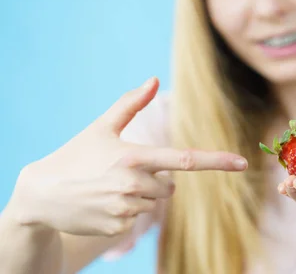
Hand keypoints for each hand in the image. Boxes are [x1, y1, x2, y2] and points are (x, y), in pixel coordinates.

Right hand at [7, 77, 247, 236]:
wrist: (41, 196)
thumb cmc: (76, 156)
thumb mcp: (101, 127)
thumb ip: (130, 103)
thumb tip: (153, 79)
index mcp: (134, 157)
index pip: (185, 159)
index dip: (217, 161)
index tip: (242, 163)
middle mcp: (133, 184)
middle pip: (168, 187)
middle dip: (154, 180)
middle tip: (122, 173)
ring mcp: (125, 209)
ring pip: (152, 203)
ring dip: (139, 196)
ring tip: (108, 189)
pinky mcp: (118, 228)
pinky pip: (136, 219)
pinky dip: (126, 212)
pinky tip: (103, 204)